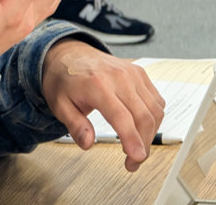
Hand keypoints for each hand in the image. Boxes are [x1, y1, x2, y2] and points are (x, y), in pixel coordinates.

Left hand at [42, 38, 164, 171]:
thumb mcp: (59, 104)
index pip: (122, 116)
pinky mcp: (139, 73)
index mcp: (96, 84)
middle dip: (143, 145)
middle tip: (133, 161)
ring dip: (150, 133)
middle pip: (143, 116)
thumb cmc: (64, 78)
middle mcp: (118, 76)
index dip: (132, 140)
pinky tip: (142, 126)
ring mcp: (131, 73)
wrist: (69, 54)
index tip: (136, 158)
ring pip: (154, 110)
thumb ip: (74, 125)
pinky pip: (156, 100)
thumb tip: (87, 142)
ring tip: (136, 146)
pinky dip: (154, 118)